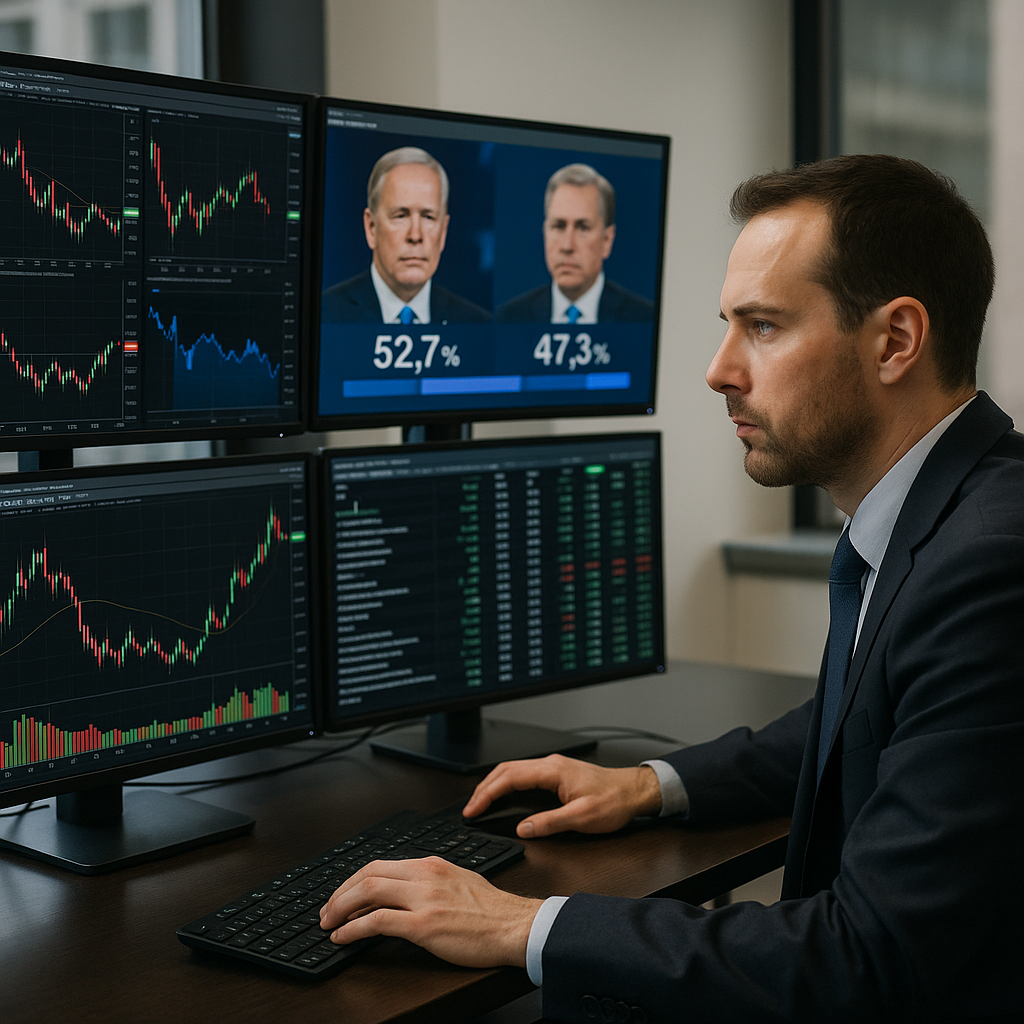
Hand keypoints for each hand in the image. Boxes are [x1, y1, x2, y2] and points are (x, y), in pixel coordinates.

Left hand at [318, 857, 542, 967]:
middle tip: (327, 910)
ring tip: (329, 923)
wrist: (515, 926)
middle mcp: (425, 875)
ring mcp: (423, 899)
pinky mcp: (424, 925)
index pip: (381, 864)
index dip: (354, 880)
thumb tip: (403, 892)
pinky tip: (344, 937)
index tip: (343, 895)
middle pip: (368, 873)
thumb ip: (430, 882)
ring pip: (368, 891)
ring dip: (340, 908)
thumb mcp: (458, 881)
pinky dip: (353, 929)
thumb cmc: (492, 911)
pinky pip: (377, 922)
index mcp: (432, 864)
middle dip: (340, 892)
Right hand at [463, 753, 661, 837]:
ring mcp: (553, 767)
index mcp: (552, 771)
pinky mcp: (557, 774)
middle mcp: (550, 765)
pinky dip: (507, 784)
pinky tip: (504, 795)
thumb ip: (549, 822)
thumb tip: (522, 828)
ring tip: (481, 803)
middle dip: (484, 788)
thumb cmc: (614, 801)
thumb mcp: (582, 818)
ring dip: (494, 784)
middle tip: (470, 808)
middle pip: (506, 770)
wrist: (634, 791)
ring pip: (514, 770)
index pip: (509, 778)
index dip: (487, 793)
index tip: (473, 809)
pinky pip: (524, 775)